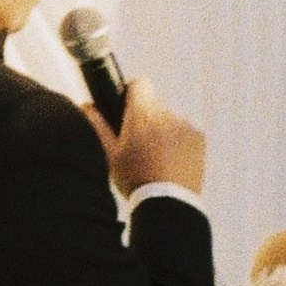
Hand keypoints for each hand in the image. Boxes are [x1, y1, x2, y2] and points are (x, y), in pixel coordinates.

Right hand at [89, 73, 205, 199]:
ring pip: (170, 120)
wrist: (168, 202)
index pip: (139, 83)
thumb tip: (86, 106)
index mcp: (142, 114)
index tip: (126, 107)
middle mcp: (167, 114)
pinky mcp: (199, 138)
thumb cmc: (136, 179)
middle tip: (139, 145)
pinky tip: (171, 162)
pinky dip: (179, 142)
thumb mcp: (110, 154)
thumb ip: (98, 125)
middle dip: (146, 119)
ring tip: (156, 158)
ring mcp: (185, 126)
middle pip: (153, 106)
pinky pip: (185, 132)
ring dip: (163, 132)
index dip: (131, 93)